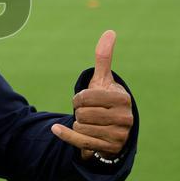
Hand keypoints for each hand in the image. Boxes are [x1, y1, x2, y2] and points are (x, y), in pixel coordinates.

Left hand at [50, 30, 132, 159]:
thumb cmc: (105, 99)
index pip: (88, 97)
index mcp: (122, 99)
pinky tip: (55, 130)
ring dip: (78, 124)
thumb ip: (103, 57)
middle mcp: (125, 118)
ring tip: (88, 123)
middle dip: (79, 112)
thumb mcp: (103, 80)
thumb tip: (110, 31)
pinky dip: (65, 135)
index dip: (79, 98)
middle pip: (84, 113)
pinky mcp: (109, 149)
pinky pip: (81, 142)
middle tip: (86, 113)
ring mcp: (118, 135)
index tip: (82, 99)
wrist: (112, 127)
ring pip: (82, 127)